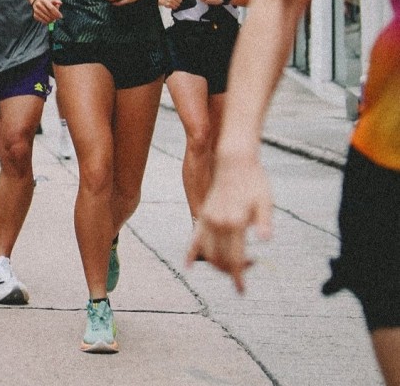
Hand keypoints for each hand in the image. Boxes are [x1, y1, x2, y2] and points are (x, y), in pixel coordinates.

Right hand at [31, 0, 61, 23]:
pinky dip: (47, 22)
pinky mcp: (35, 15)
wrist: (37, 2)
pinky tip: (50, 21)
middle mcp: (38, 5)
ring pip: (45, 18)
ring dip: (51, 20)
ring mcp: (36, 10)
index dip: (57, 13)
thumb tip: (60, 3)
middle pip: (48, 13)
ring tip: (54, 20)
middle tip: (58, 18)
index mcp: (44, 0)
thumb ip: (57, 0)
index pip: (51, 8)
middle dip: (54, 17)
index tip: (61, 16)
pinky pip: (42, 20)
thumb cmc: (47, 1)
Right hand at [185, 149, 272, 293]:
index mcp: (234, 223)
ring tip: (234, 262)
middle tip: (250, 264)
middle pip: (220, 259)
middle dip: (232, 270)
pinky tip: (188, 266)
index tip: (241, 291)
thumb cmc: (255, 182)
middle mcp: (218, 223)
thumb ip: (264, 222)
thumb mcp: (266, 202)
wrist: (235, 162)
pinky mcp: (203, 215)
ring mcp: (208, 220)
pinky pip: (194, 239)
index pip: (234, 259)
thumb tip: (266, 240)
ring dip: (218, 264)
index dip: (238, 277)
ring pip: (207, 253)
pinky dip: (191, 254)